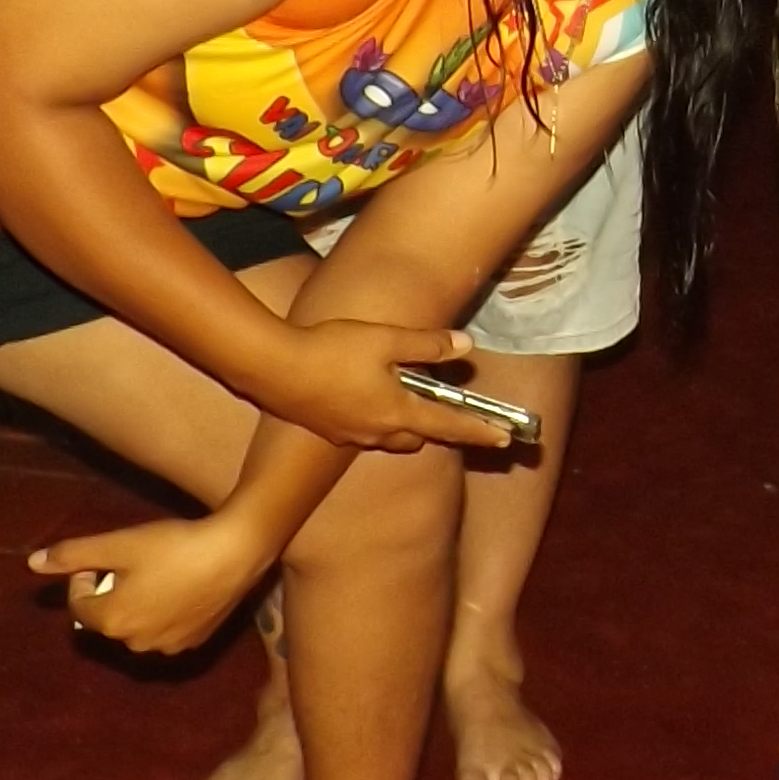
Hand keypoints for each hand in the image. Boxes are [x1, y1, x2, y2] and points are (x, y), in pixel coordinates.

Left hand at [30, 511, 274, 655]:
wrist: (235, 554)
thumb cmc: (173, 546)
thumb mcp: (118, 544)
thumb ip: (73, 554)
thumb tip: (32, 564)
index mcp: (110, 621)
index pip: (78, 603)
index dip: (87, 575)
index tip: (109, 554)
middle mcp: (134, 643)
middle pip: (107, 617)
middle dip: (111, 592)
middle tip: (135, 561)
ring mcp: (166, 647)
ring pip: (136, 625)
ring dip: (137, 604)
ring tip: (159, 573)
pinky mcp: (193, 643)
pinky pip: (164, 630)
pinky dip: (164, 613)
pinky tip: (182, 587)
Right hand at [244, 315, 515, 453]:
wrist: (272, 367)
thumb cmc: (331, 350)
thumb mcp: (386, 340)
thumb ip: (428, 344)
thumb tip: (466, 345)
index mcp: (397, 411)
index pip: (450, 426)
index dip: (480, 431)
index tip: (506, 440)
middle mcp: (376, 431)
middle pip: (419, 437)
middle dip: (438, 429)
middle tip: (452, 416)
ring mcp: (349, 435)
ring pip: (390, 437)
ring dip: (405, 426)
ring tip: (407, 404)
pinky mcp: (326, 430)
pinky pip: (363, 433)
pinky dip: (376, 422)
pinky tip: (365, 400)